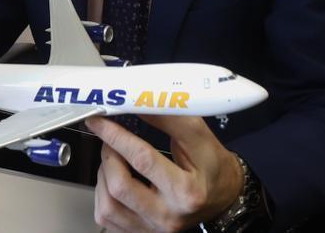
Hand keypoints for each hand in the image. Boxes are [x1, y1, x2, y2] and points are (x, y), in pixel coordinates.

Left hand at [86, 115, 243, 232]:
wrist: (224, 196)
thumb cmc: (213, 166)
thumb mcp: (199, 137)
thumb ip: (168, 118)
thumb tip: (136, 103)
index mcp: (186, 191)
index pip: (142, 159)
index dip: (116, 136)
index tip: (100, 121)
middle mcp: (168, 216)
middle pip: (119, 187)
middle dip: (108, 156)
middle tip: (111, 140)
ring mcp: (153, 228)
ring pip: (107, 206)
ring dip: (102, 176)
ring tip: (114, 161)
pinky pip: (106, 219)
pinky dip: (102, 196)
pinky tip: (113, 181)